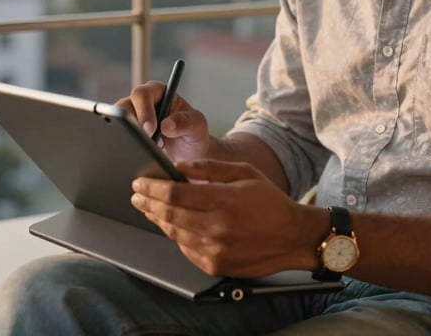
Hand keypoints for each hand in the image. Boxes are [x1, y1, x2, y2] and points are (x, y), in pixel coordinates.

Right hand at [115, 81, 209, 162]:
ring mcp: (133, 117)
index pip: (143, 94)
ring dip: (127, 135)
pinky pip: (117, 136)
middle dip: (131, 124)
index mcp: (159, 92)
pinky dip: (123, 144)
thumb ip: (185, 122)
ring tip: (144, 147)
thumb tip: (166, 125)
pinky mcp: (126, 132)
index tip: (151, 129)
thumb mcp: (197, 126)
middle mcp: (143, 102)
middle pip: (124, 106)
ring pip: (117, 122)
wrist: (189, 152)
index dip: (143, 110)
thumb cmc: (193, 134)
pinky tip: (136, 152)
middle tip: (145, 141)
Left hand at [130, 159, 324, 277]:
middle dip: (149, 202)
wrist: (292, 237)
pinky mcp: (215, 266)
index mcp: (224, 200)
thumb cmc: (270, 201)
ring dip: (158, 218)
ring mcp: (215, 250)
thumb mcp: (244, 172)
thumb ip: (211, 167)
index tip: (140, 182)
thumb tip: (181, 165)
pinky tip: (171, 224)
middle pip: (169, 214)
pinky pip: (186, 249)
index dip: (153, 187)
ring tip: (149, 207)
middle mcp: (217, 227)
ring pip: (174, 233)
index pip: (176, 193)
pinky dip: (175, 235)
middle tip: (137, 194)